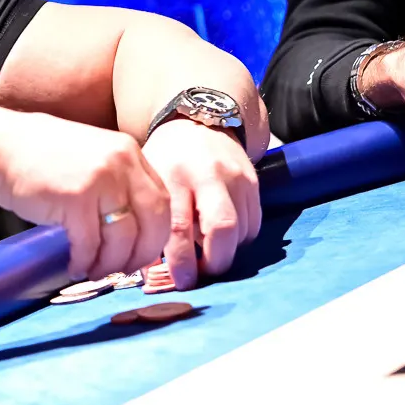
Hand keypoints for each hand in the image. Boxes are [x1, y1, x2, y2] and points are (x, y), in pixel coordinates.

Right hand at [0, 112, 170, 279]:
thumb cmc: (40, 156)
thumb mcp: (92, 155)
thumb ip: (118, 182)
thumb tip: (136, 229)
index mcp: (128, 152)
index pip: (161, 200)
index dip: (156, 233)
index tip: (141, 252)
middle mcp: (121, 164)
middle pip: (152, 221)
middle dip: (141, 254)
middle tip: (126, 270)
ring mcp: (99, 181)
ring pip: (122, 238)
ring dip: (110, 263)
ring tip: (96, 271)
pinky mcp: (74, 200)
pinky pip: (89, 244)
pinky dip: (84, 261)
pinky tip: (75, 265)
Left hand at [140, 118, 261, 289]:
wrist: (198, 123)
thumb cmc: (166, 159)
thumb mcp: (150, 180)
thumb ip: (151, 220)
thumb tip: (151, 272)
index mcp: (174, 174)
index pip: (180, 226)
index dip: (182, 261)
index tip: (182, 281)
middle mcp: (209, 174)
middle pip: (223, 228)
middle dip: (215, 261)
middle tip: (202, 274)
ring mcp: (237, 177)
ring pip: (242, 231)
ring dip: (226, 252)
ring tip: (207, 253)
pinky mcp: (255, 183)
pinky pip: (254, 224)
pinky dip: (239, 239)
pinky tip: (221, 237)